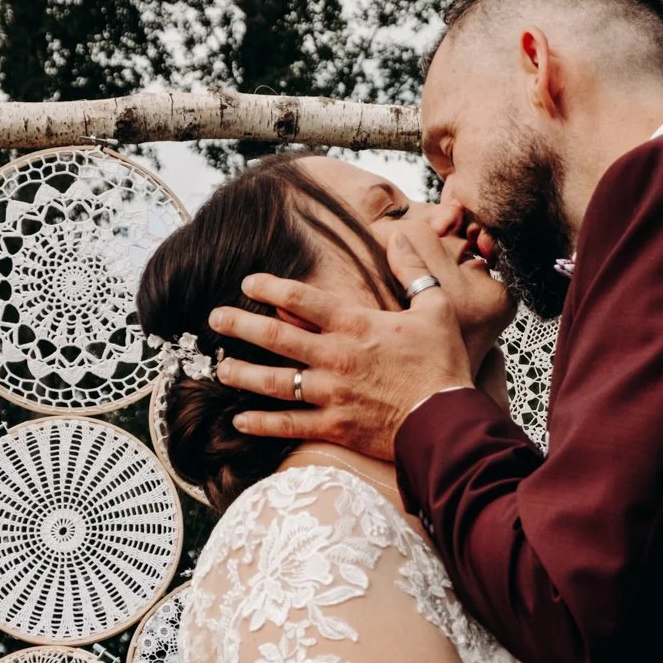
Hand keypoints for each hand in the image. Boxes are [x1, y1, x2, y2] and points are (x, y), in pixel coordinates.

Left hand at [208, 263, 474, 461]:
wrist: (447, 420)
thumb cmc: (444, 364)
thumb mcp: (437, 308)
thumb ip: (413, 271)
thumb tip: (400, 236)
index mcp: (356, 324)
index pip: (301, 300)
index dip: (269, 288)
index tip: (247, 283)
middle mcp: (335, 356)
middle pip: (275, 337)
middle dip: (239, 326)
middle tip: (215, 319)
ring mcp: (331, 393)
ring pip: (274, 381)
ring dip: (242, 374)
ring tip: (220, 368)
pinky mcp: (334, 426)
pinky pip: (289, 425)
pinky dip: (262, 423)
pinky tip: (239, 419)